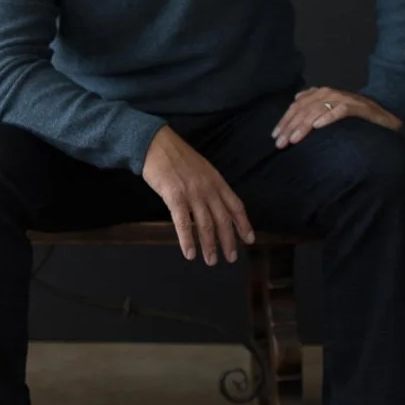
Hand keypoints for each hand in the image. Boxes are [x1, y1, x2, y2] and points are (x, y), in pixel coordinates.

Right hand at [141, 126, 254, 265]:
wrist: (155, 144)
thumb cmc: (176, 156)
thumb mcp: (201, 168)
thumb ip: (210, 185)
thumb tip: (215, 205)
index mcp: (216, 180)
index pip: (236, 205)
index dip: (243, 224)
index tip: (249, 239)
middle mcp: (208, 188)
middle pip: (223, 219)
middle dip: (229, 240)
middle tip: (231, 258)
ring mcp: (192, 193)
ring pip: (206, 224)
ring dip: (210, 245)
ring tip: (211, 260)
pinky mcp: (174, 197)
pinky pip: (184, 223)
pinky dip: (188, 240)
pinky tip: (190, 253)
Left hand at [271, 87, 400, 148]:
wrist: (384, 109)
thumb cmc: (354, 111)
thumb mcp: (331, 106)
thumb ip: (314, 103)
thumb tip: (296, 100)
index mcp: (320, 93)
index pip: (297, 106)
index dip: (285, 121)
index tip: (275, 136)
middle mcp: (329, 93)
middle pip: (304, 109)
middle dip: (290, 127)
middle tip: (281, 143)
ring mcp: (343, 99)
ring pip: (317, 110)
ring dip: (304, 125)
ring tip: (294, 139)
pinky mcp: (357, 107)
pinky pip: (340, 111)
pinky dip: (328, 117)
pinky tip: (318, 126)